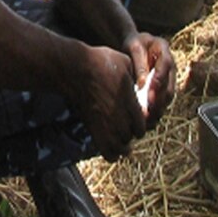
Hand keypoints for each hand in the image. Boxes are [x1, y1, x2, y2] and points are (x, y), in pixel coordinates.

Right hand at [74, 45, 151, 159]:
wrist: (74, 69)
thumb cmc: (99, 62)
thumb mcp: (124, 62)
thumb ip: (136, 76)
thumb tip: (143, 83)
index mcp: (128, 100)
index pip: (142, 124)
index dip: (143, 125)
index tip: (139, 120)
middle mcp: (117, 115)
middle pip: (130, 136)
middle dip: (132, 134)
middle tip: (130, 128)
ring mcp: (104, 123)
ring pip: (120, 147)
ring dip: (123, 146)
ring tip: (123, 143)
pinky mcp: (92, 127)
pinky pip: (106, 151)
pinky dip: (112, 154)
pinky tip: (113, 150)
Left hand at [127, 32, 175, 128]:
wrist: (136, 44)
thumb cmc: (134, 44)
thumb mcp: (133, 47)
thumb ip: (139, 64)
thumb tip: (142, 84)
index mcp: (164, 50)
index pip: (165, 66)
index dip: (158, 82)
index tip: (148, 95)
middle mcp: (171, 65)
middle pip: (169, 86)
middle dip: (159, 101)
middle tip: (148, 113)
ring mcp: (169, 76)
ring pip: (168, 96)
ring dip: (158, 109)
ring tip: (147, 120)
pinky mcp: (164, 86)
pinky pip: (163, 100)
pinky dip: (156, 110)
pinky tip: (147, 120)